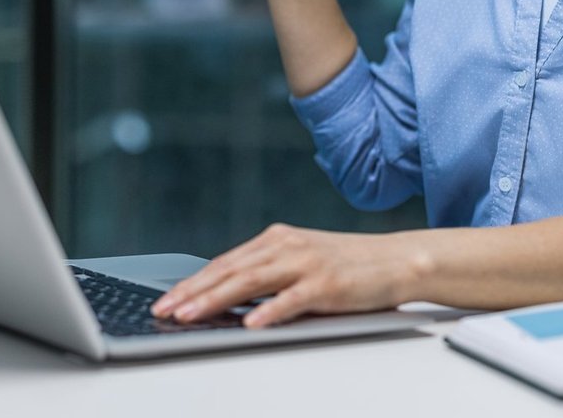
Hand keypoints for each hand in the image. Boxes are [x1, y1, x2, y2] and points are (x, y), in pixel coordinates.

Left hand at [150, 223, 424, 328]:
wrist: (397, 260)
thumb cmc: (350, 266)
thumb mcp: (302, 262)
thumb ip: (269, 275)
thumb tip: (227, 300)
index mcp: (277, 239)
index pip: (225, 262)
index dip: (193, 282)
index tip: (166, 300)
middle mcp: (287, 246)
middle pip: (230, 270)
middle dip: (193, 292)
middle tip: (164, 310)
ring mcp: (307, 263)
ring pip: (251, 281)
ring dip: (216, 300)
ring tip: (190, 315)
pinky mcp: (328, 284)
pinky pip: (292, 300)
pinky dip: (269, 311)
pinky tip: (250, 324)